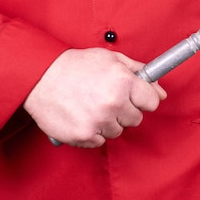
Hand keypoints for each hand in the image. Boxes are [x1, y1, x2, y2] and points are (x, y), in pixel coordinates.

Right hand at [23, 48, 166, 147]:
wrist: (40, 77)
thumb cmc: (75, 66)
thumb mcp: (110, 59)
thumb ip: (139, 71)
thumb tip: (160, 90)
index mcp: (123, 81)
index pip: (152, 101)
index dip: (143, 98)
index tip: (135, 96)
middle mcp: (113, 102)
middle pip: (136, 119)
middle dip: (124, 110)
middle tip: (106, 98)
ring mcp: (98, 121)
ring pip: (118, 131)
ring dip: (108, 122)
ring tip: (91, 105)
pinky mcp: (84, 136)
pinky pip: (100, 141)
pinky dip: (92, 132)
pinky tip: (82, 115)